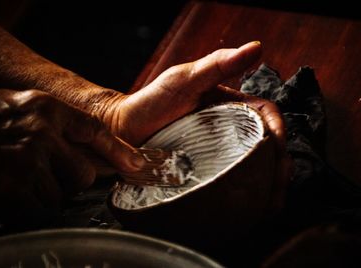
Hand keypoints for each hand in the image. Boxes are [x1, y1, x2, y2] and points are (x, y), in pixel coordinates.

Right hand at [0, 89, 143, 228]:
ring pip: (60, 196)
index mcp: (44, 108)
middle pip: (83, 173)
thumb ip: (49, 125)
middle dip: (68, 182)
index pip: (96, 130)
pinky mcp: (11, 189)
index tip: (137, 164)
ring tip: (13, 181)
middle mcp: (40, 131)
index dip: (119, 151)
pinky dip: (26, 211)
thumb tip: (82, 148)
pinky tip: (7, 196)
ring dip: (41, 196)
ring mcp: (26, 160)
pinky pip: (40, 212)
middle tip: (40, 176)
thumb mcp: (14, 108)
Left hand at [103, 41, 291, 212]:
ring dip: (266, 184)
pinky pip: (229, 181)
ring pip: (251, 167)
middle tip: (279, 187)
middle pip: (264, 146)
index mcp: (228, 105)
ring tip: (270, 205)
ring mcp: (215, 152)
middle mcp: (226, 129)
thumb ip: (216, 65)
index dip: (277, 130)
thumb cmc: (150, 102)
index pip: (265, 115)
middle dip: (279, 165)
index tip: (278, 148)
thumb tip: (255, 48)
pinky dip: (243, 193)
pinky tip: (250, 206)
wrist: (122, 131)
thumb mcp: (182, 79)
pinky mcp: (204, 171)